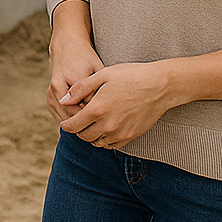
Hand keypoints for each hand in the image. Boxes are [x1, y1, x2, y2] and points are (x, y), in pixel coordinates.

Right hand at [47, 33, 102, 122]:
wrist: (68, 48)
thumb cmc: (86, 59)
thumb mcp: (97, 70)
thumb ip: (99, 89)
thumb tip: (100, 110)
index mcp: (72, 78)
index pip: (84, 106)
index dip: (94, 114)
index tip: (103, 115)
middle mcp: (57, 85)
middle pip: (71, 114)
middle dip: (84, 120)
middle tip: (98, 122)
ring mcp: (50, 92)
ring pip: (63, 117)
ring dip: (76, 120)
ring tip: (90, 119)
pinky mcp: (49, 97)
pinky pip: (59, 115)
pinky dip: (70, 118)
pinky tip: (81, 114)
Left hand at [57, 62, 176, 150]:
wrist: (159, 86)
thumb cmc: (130, 76)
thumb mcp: (102, 75)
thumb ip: (80, 89)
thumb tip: (63, 100)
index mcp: (97, 109)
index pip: (73, 126)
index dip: (65, 125)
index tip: (65, 122)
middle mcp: (108, 125)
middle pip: (83, 136)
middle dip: (77, 130)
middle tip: (77, 121)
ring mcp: (120, 133)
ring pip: (97, 143)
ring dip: (90, 136)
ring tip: (91, 124)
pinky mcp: (131, 136)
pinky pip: (111, 145)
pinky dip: (104, 140)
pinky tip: (105, 128)